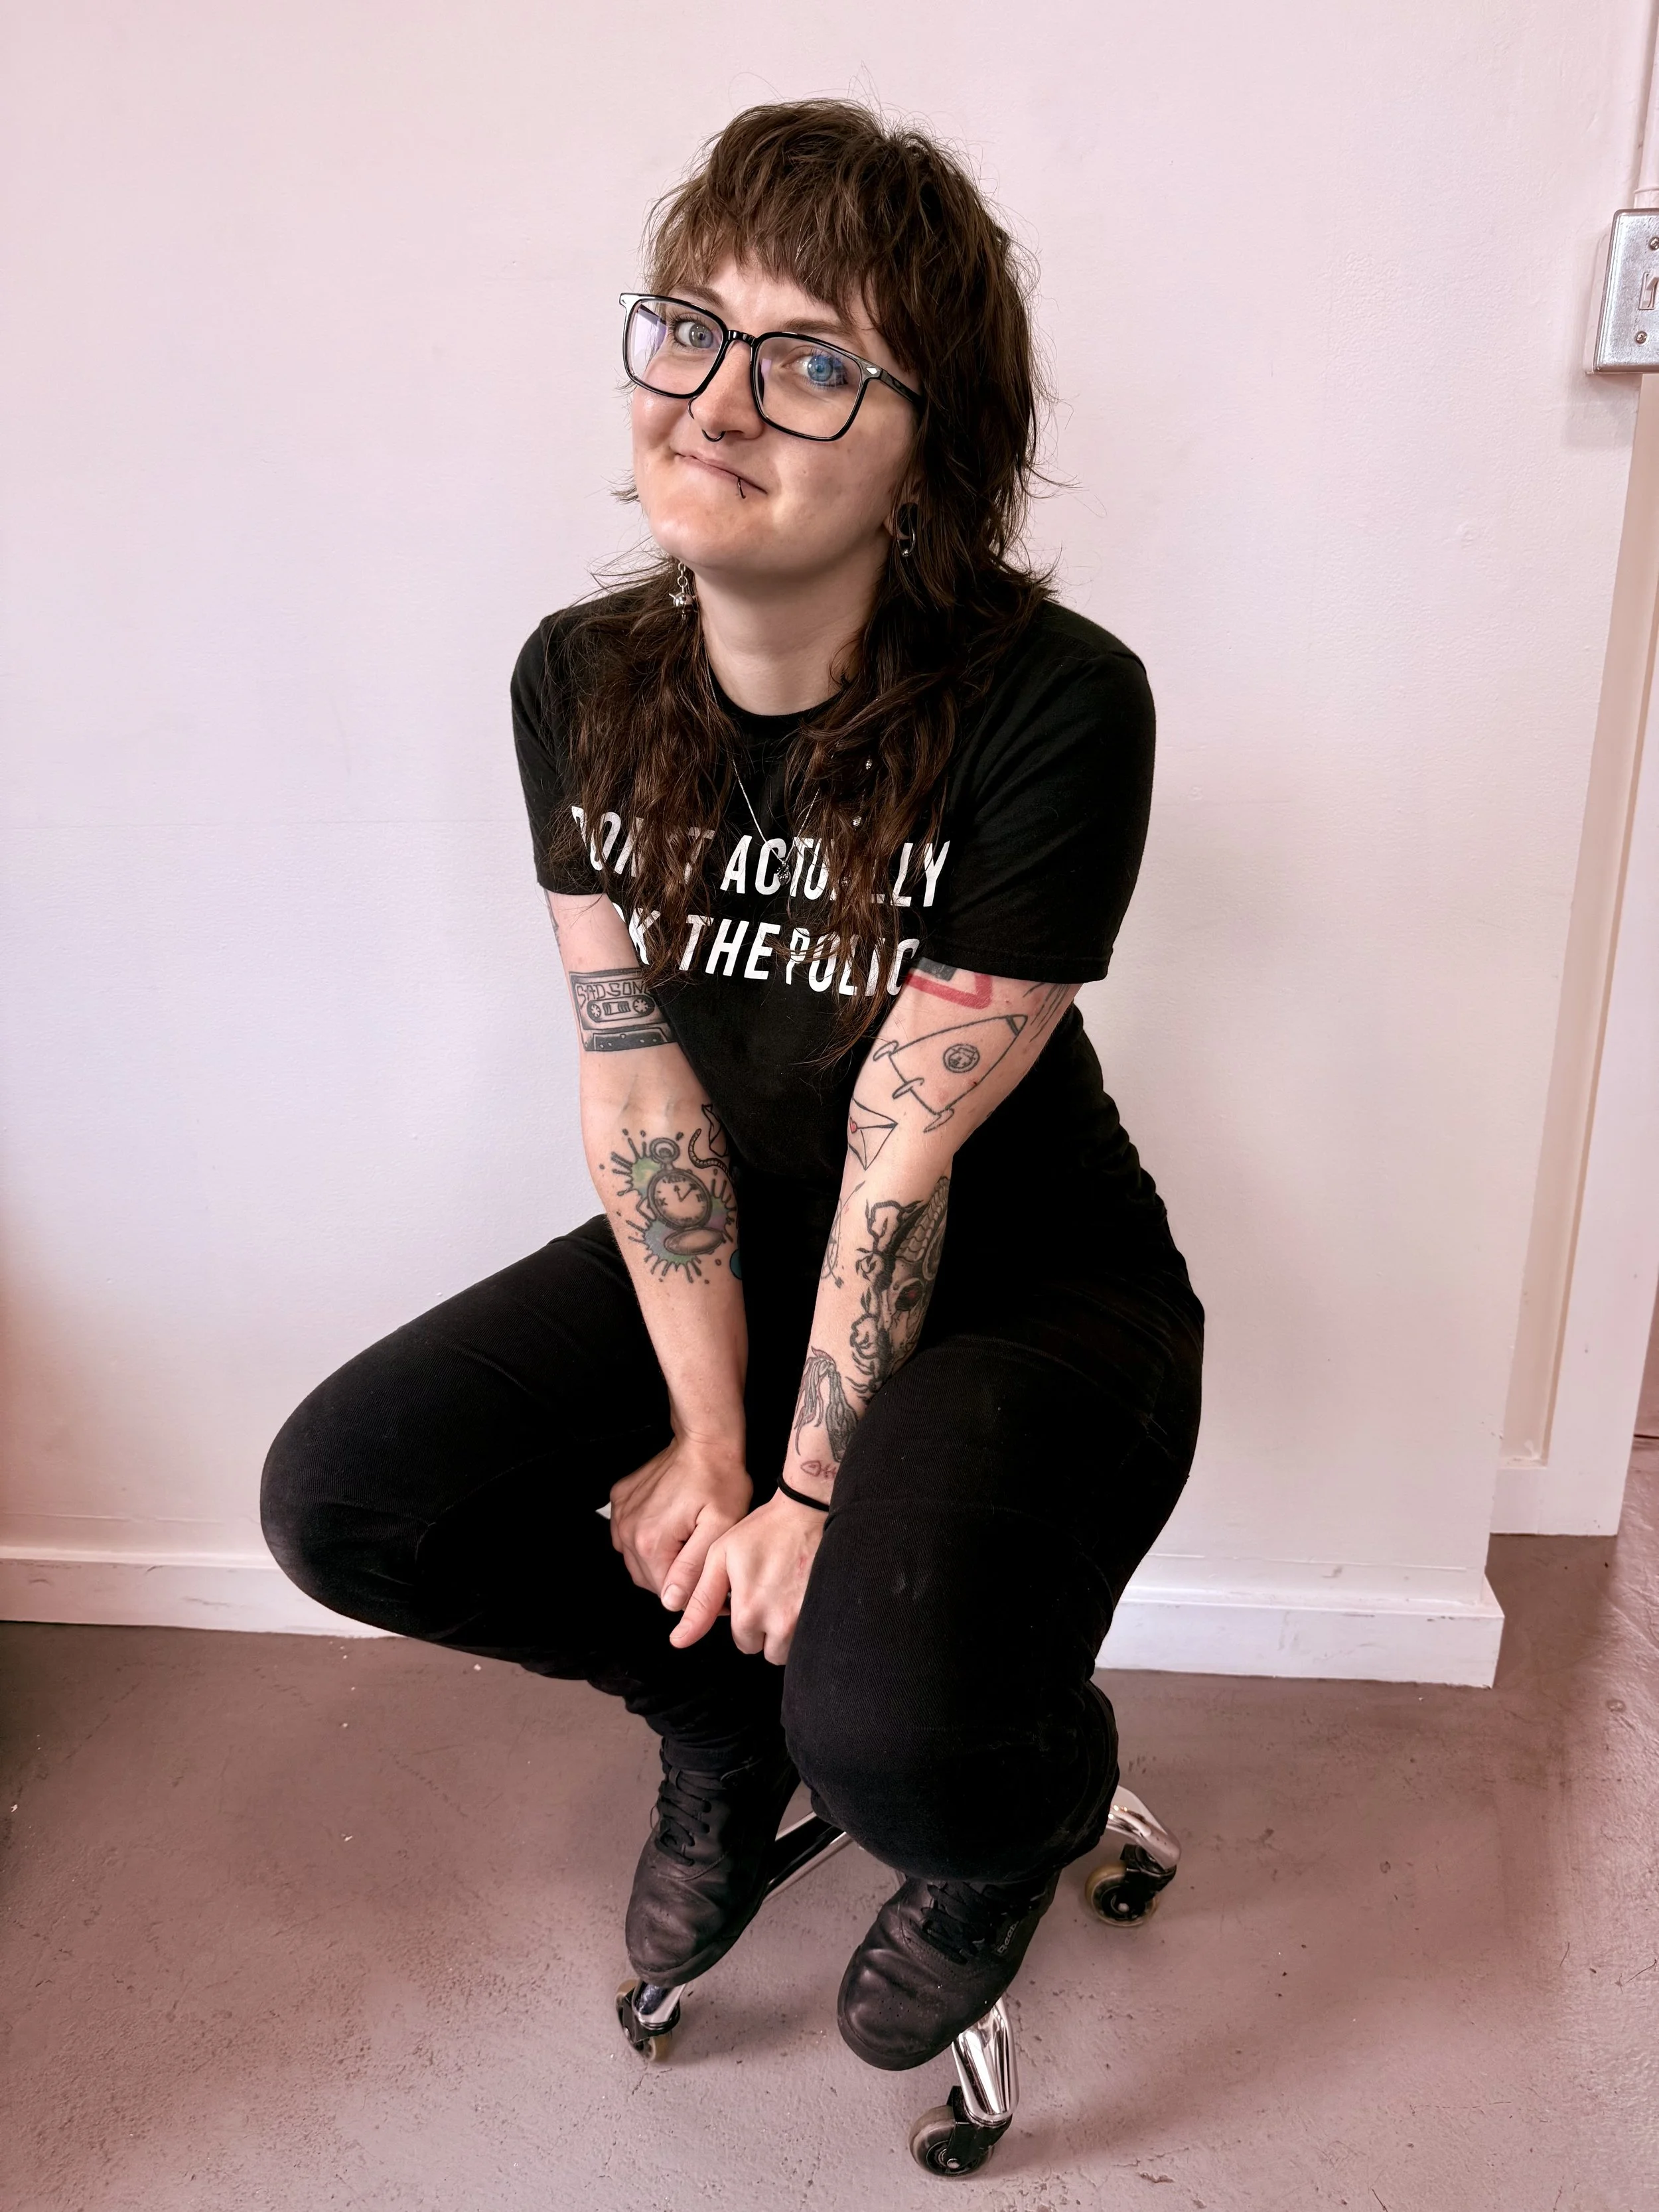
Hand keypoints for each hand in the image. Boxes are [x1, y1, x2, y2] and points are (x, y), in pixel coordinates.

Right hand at [609, 1434, 752, 1609]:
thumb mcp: (719, 1528)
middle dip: (676, 1578)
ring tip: (686, 1540)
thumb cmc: (719, 1479)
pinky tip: (669, 1526)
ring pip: (637, 1561)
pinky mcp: (620, 1501)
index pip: (665, 1594)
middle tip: (702, 1558)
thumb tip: (671, 1602)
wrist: (704, 1440)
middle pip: (650, 1580)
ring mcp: (620, 1515)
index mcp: (651, 1542)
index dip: (693, 1592)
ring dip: (660, 1560)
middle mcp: (627, 1531)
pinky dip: (646, 1539)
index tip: (712, 1580)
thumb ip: (693, 1569)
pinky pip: (628, 1537)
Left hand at [668, 1490, 826, 1665]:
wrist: (808, 1512)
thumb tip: (679, 1640)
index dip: (746, 1620)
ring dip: (788, 1632)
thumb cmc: (763, 1531)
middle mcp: (779, 1622)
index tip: (754, 1596)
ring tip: (788, 1597)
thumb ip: (700, 1601)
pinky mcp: (829, 1613)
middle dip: (767, 1631)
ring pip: (791, 1648)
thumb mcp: (720, 1557)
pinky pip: (814, 1637)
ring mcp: (806, 1619)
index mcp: (749, 1611)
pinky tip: (804, 1598)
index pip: (744, 1643)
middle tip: (772, 1595)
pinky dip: (808, 1624)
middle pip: (768, 1650)